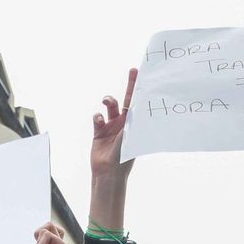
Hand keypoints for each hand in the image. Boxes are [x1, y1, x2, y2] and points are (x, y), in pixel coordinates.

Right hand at [88, 70, 136, 230]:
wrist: (109, 172)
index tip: (146, 75)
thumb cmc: (124, 156)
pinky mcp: (98, 131)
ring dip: (108, 100)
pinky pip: (97, 117)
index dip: (142, 89)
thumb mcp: (131, 134)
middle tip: (133, 71)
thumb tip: (139, 104)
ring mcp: (111, 126)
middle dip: (130, 85)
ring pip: (110, 106)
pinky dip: (98, 117)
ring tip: (107, 101)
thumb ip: (133, 120)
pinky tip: (99, 121)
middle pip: (127, 99)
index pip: (140, 103)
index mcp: (134, 124)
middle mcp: (124, 122)